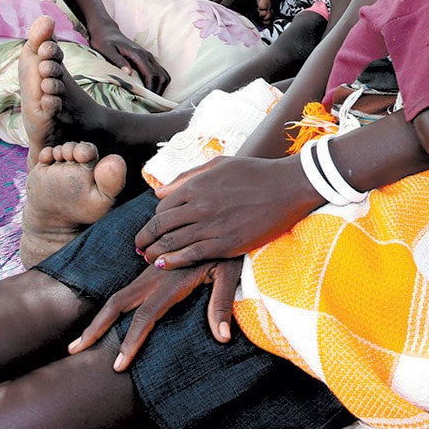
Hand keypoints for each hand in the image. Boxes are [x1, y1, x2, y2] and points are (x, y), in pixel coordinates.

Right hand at [67, 260, 218, 370]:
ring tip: (80, 340)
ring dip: (99, 318)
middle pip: (118, 303)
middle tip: (75, 350)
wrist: (219, 213)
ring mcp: (151, 270)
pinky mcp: (153, 266)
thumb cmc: (229, 248)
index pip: (145, 315)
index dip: (131, 341)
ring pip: (119, 295)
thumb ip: (222, 304)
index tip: (118, 365)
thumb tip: (223, 338)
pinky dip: (112, 308)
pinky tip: (105, 321)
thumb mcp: (229, 273)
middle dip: (96, 327)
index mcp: (172, 281)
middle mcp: (156, 275)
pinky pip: (128, 289)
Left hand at [89, 21, 169, 92]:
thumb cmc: (104, 41)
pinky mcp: (147, 58)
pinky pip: (160, 72)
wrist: (106, 30)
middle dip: (158, 91)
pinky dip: (159, 82)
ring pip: (163, 74)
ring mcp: (149, 56)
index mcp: (138, 55)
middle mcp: (147, 55)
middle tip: (150, 104)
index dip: (151, 89)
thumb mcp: (106, 50)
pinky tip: (151, 90)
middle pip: (161, 76)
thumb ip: (118, 61)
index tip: (147, 100)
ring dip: (161, 87)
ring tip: (151, 99)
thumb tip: (128, 73)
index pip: (151, 75)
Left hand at [138, 154, 319, 266]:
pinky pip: (190, 255)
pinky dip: (172, 260)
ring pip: (171, 243)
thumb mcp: (219, 165)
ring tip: (148, 258)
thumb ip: (187, 177)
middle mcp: (200, 205)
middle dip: (144, 239)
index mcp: (197, 185)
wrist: (289, 187)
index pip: (162, 207)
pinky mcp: (226, 244)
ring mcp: (212, 226)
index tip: (152, 229)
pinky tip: (164, 264)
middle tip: (139, 247)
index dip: (154, 220)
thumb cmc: (256, 173)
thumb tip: (159, 193)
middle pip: (160, 226)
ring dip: (154, 252)